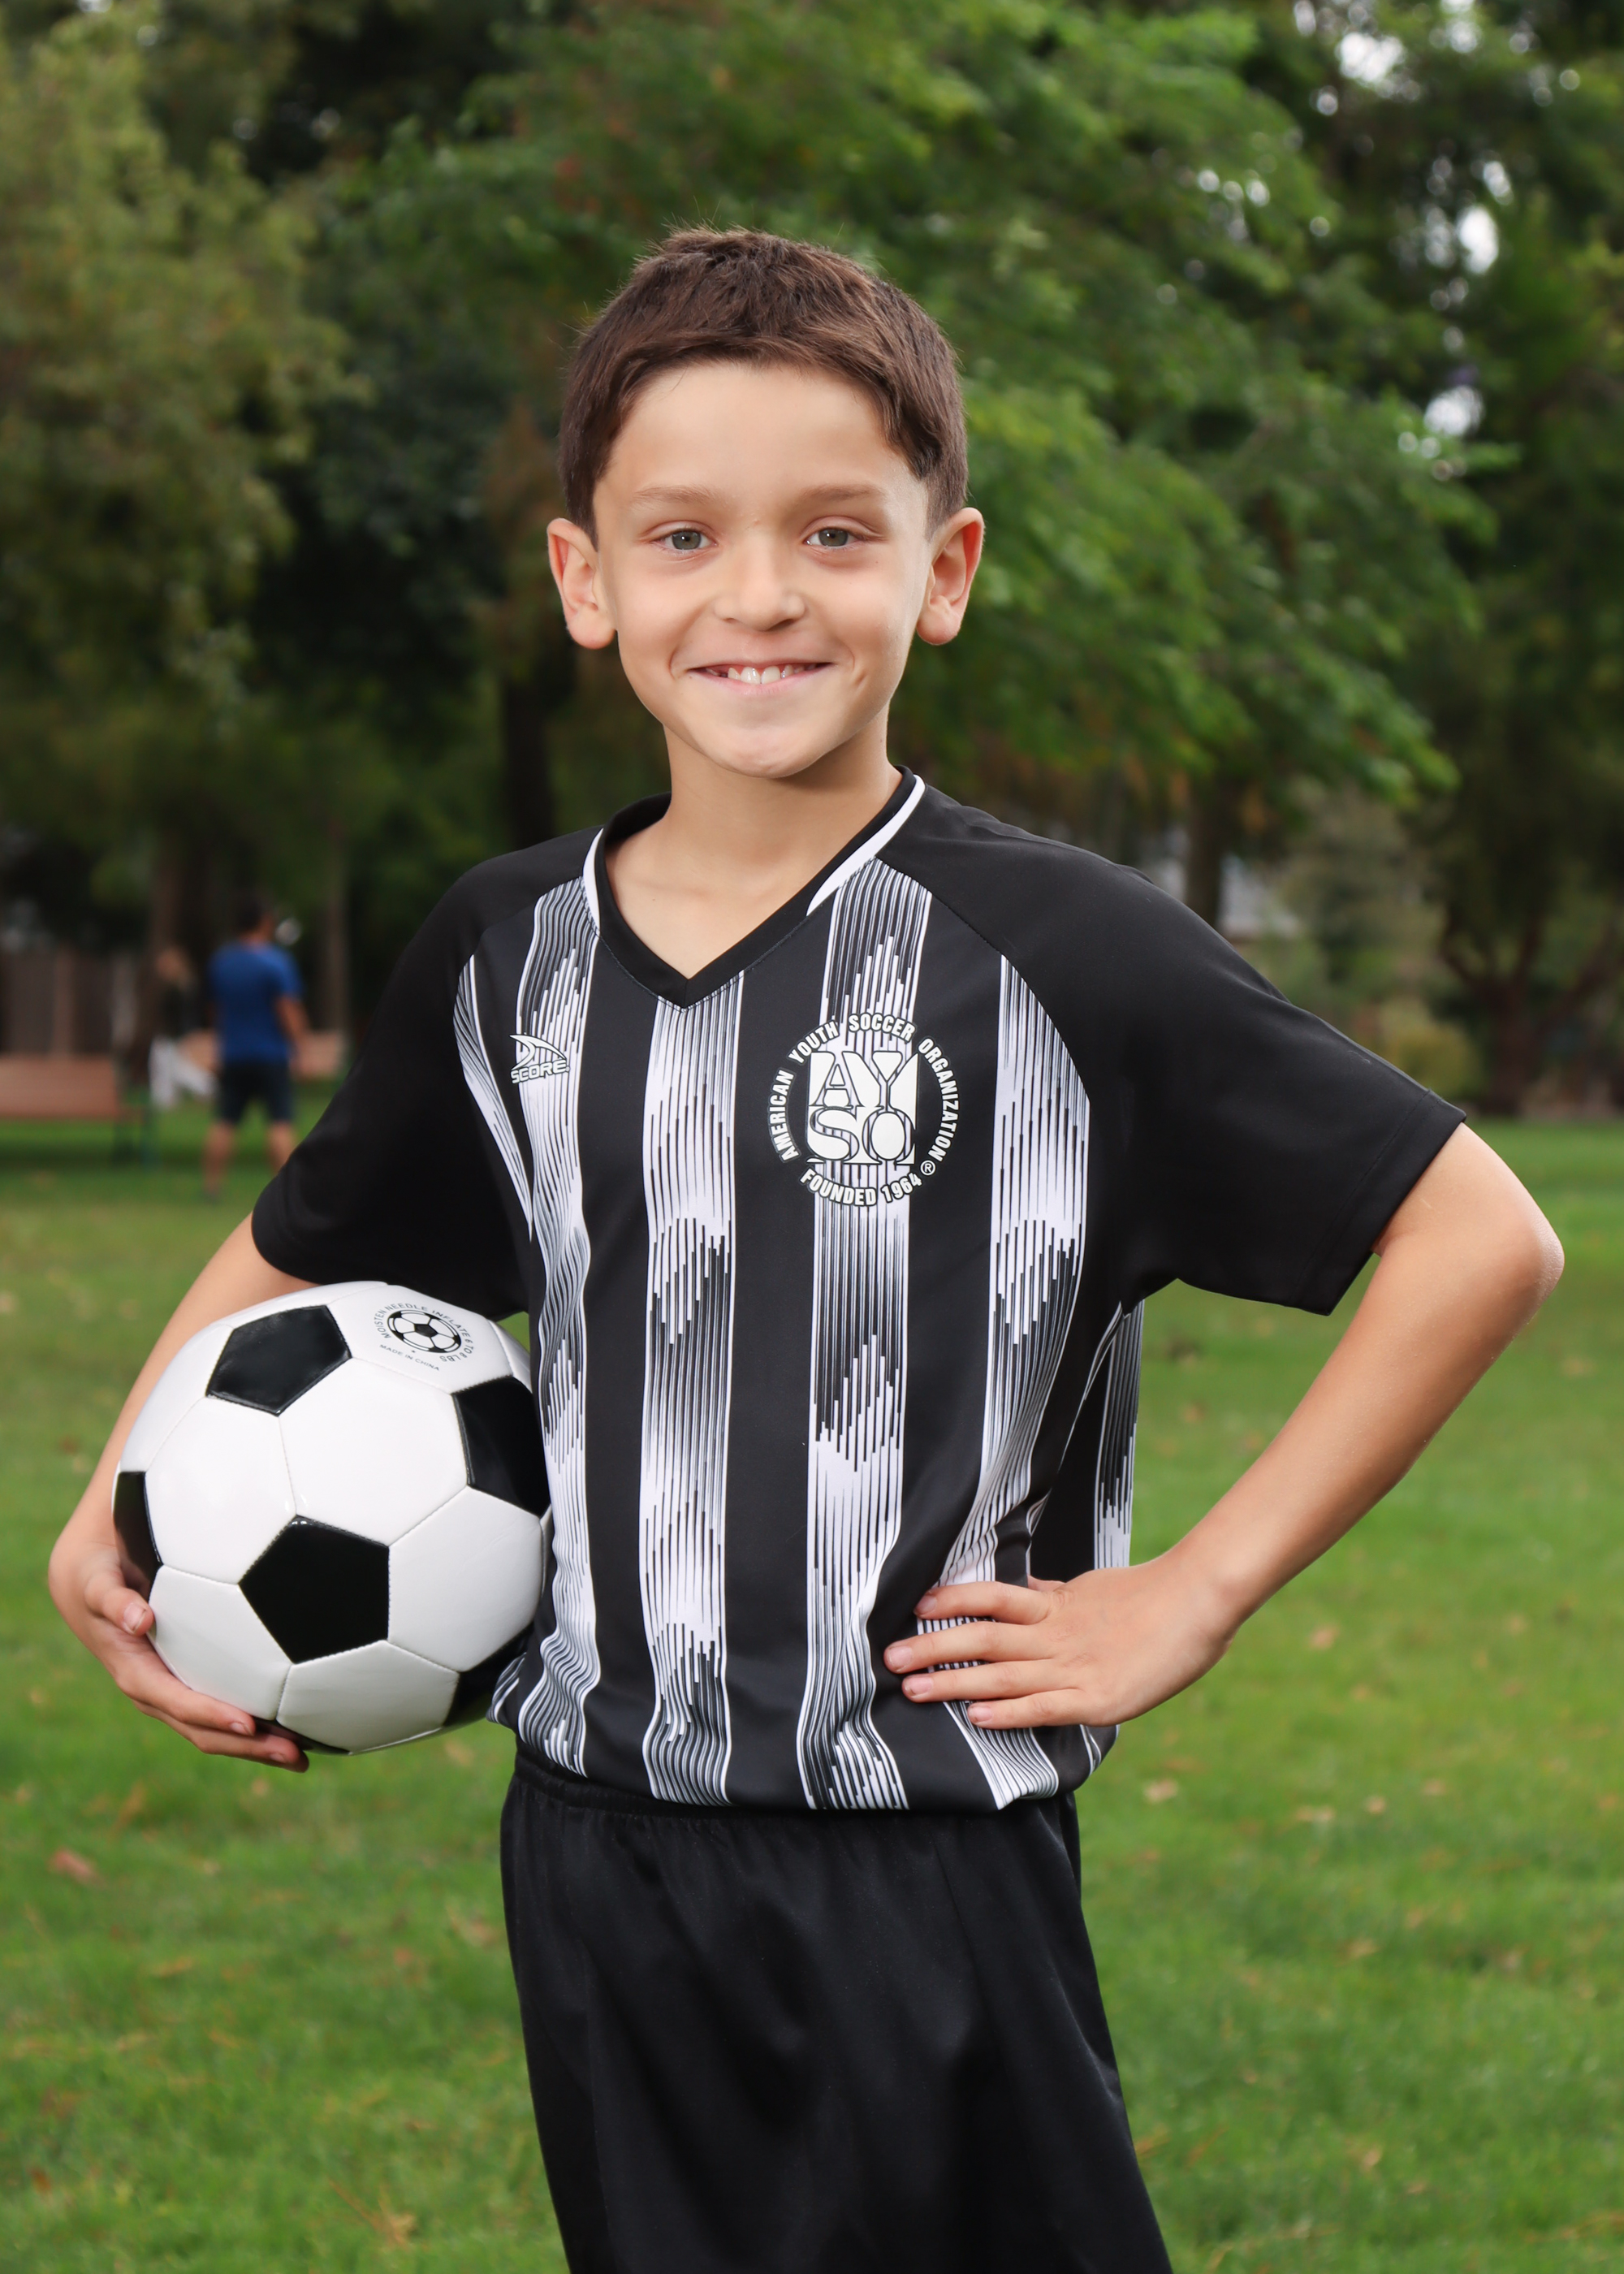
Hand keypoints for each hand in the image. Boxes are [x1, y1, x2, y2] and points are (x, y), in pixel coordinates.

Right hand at [49, 1510, 305, 1771]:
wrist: (90, 1589)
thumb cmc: (98, 1579)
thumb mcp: (98, 1585)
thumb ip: (114, 1600)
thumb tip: (139, 1618)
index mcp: (137, 1676)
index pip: (180, 1703)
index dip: (213, 1715)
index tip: (248, 1723)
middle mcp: (156, 1694)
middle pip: (204, 1731)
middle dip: (248, 1746)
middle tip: (295, 1754)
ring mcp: (173, 1695)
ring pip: (217, 1732)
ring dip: (258, 1746)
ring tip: (302, 1757)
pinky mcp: (188, 1687)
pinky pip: (222, 1714)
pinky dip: (256, 1727)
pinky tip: (293, 1727)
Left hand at [882, 1555, 1235, 1729]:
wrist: (1199, 1602)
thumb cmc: (1149, 1596)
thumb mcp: (1090, 1590)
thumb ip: (1053, 1596)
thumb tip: (1020, 1588)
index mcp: (1055, 1605)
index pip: (993, 1597)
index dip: (953, 1600)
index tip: (916, 1605)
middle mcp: (1056, 1634)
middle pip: (984, 1637)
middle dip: (934, 1648)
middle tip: (889, 1658)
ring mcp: (1075, 1667)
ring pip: (1003, 1674)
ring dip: (953, 1683)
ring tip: (911, 1690)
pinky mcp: (1097, 1700)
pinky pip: (1044, 1707)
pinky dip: (1008, 1713)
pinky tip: (975, 1718)